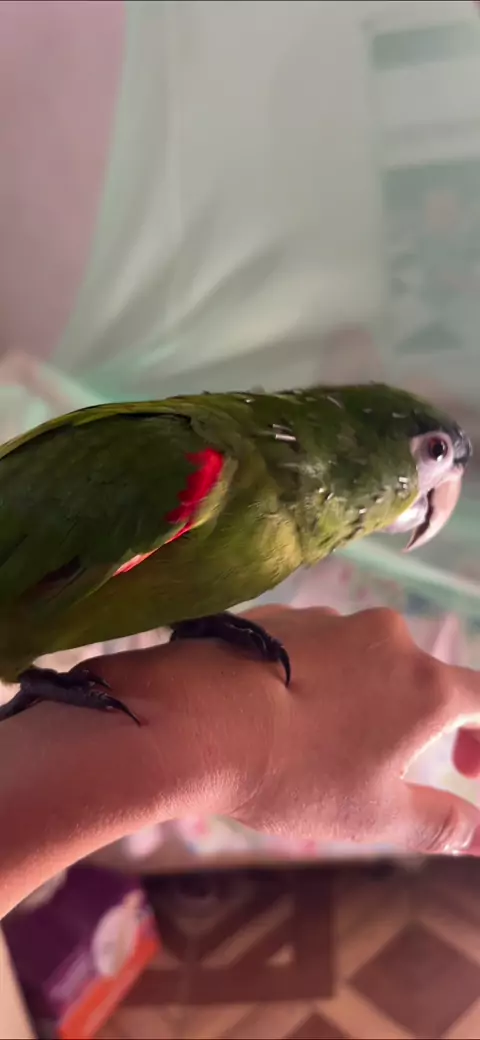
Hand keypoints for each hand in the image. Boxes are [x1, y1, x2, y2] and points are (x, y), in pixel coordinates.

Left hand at [83, 605, 479, 854]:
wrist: (194, 718)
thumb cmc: (297, 774)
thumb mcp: (376, 815)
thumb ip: (440, 822)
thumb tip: (476, 831)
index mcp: (425, 684)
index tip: (463, 770)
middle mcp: (387, 636)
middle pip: (419, 677)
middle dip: (413, 722)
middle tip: (383, 765)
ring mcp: (332, 617)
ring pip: (363, 660)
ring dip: (359, 697)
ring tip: (315, 743)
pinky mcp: (281, 614)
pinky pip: (316, 648)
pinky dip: (314, 678)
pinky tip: (277, 713)